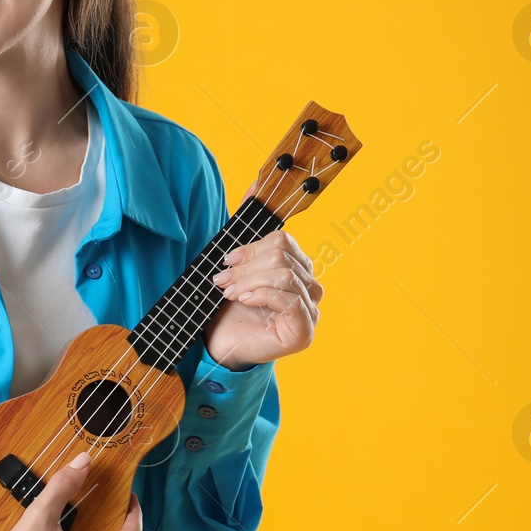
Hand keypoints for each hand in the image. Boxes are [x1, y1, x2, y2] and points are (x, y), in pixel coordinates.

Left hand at [205, 196, 322, 368]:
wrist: (219, 347)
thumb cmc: (227, 309)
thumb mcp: (235, 266)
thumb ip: (246, 228)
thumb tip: (255, 184)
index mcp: (297, 270)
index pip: (283, 243)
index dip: (253, 247)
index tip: (227, 261)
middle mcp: (309, 289)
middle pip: (282, 257)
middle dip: (246, 267)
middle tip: (221, 280)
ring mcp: (310, 311)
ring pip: (284, 275)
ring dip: (249, 282)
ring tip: (228, 292)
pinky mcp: (304, 331)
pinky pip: (288, 300)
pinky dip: (260, 296)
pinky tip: (242, 301)